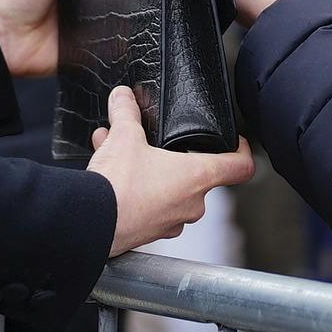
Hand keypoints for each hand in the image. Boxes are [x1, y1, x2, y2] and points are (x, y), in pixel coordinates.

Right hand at [89, 86, 256, 254]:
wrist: (91, 223)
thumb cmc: (119, 184)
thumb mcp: (124, 137)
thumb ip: (126, 113)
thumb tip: (123, 97)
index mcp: (198, 177)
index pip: (240, 167)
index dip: (241, 151)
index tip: (235, 142)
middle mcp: (191, 204)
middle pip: (198, 177)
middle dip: (175, 158)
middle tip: (156, 145)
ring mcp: (171, 223)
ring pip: (170, 192)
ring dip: (152, 174)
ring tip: (123, 156)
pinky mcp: (149, 234)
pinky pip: (150, 208)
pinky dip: (137, 192)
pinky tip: (112, 177)